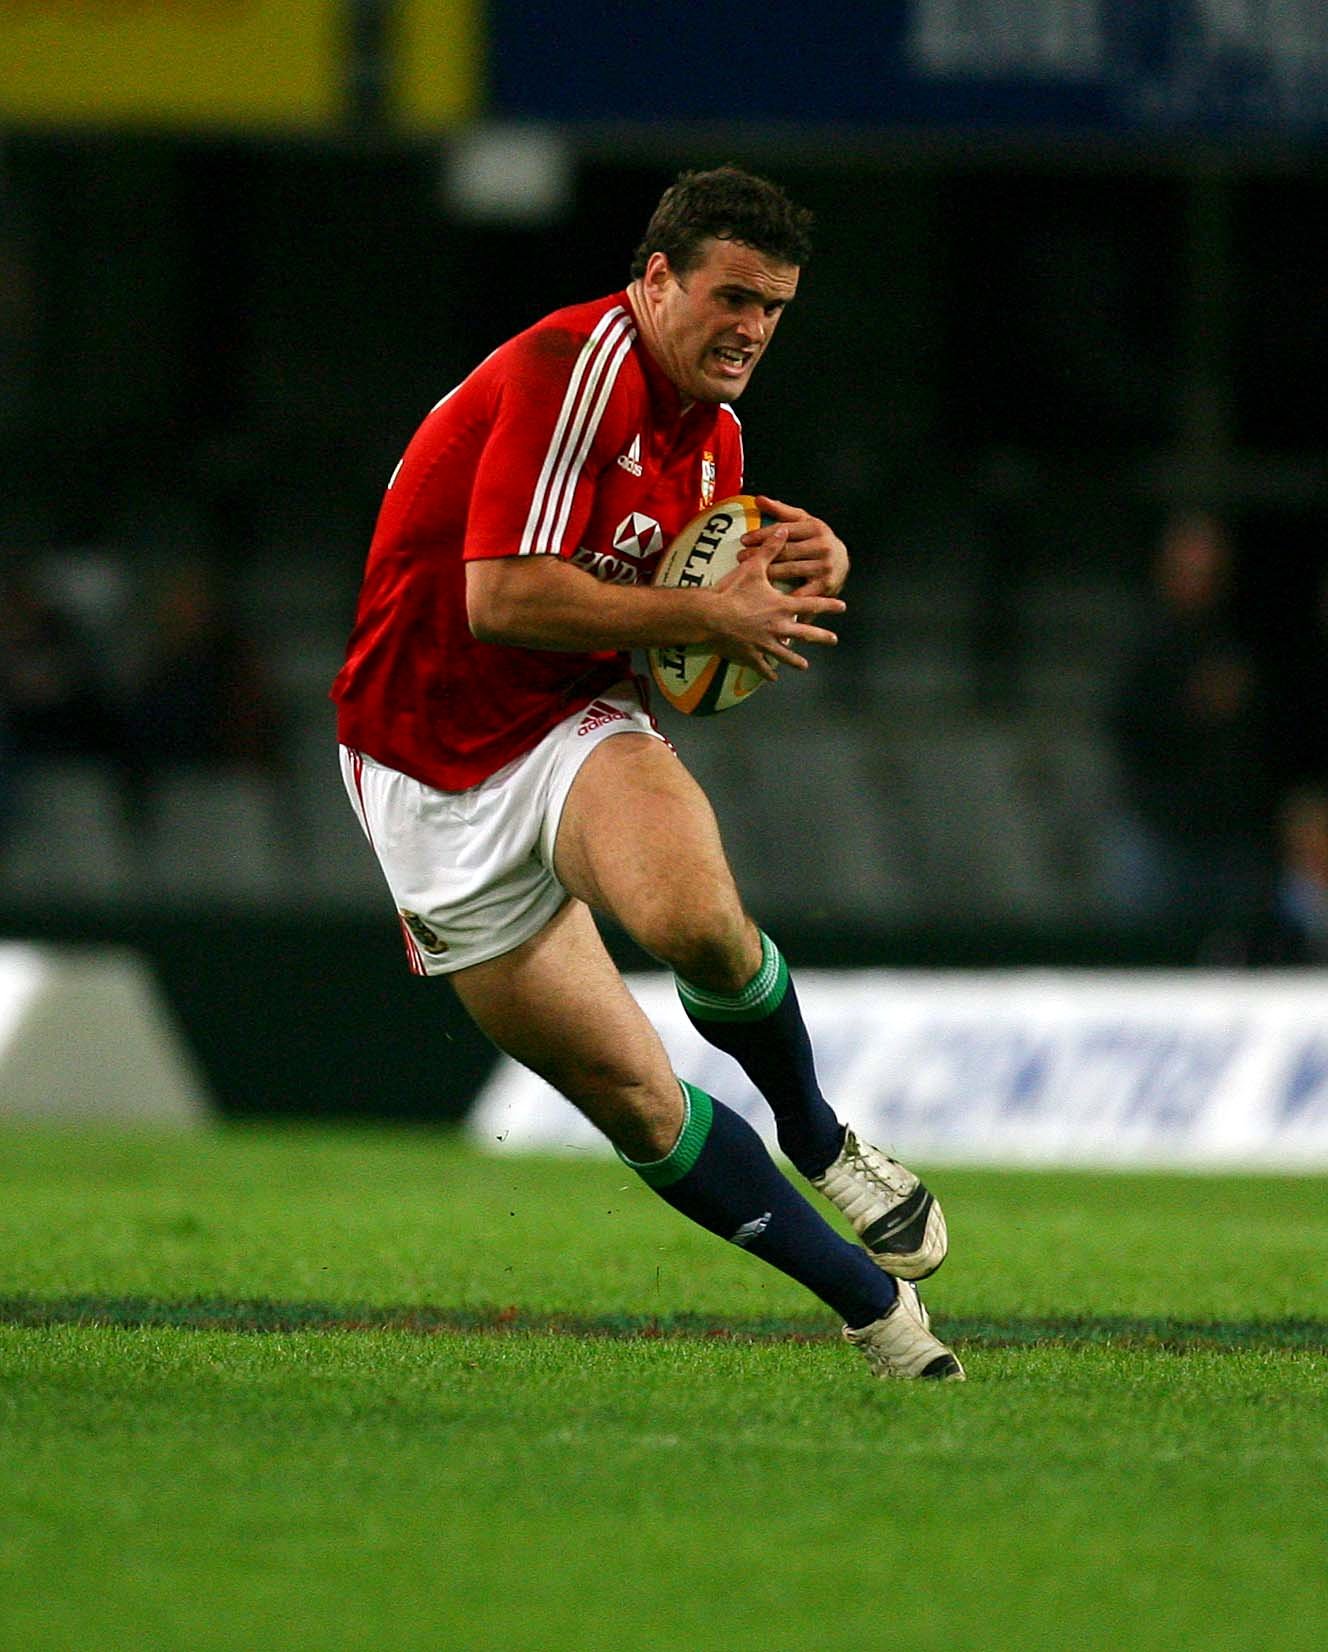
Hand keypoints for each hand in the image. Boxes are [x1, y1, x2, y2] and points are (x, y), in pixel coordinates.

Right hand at [710, 529, 845, 681]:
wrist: (710, 616)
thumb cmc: (732, 591)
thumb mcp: (753, 567)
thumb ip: (770, 549)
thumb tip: (784, 529)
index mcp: (782, 606)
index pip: (811, 603)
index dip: (828, 604)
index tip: (842, 606)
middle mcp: (778, 627)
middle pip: (805, 633)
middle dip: (821, 637)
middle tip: (833, 640)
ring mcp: (765, 644)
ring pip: (785, 654)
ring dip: (796, 660)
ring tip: (805, 666)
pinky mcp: (751, 655)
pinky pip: (762, 666)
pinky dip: (767, 672)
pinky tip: (772, 678)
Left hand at [738, 495, 849, 597]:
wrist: (843, 562)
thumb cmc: (817, 540)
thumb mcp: (804, 522)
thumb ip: (781, 511)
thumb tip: (758, 499)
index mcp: (816, 527)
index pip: (784, 529)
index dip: (762, 534)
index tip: (744, 539)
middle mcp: (822, 546)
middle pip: (786, 550)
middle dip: (761, 554)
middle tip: (741, 557)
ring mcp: (825, 566)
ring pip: (791, 570)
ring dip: (768, 572)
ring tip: (749, 573)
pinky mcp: (825, 585)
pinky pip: (802, 591)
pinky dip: (787, 595)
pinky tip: (769, 597)